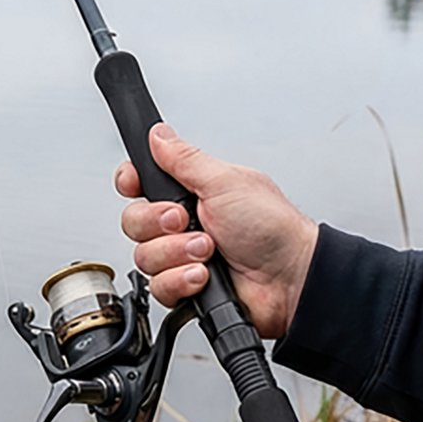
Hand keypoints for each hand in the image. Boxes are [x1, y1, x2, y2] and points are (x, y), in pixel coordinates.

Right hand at [113, 124, 318, 338]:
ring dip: (177, 253)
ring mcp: (181, 256)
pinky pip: (158, 286)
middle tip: (187, 222)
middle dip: (158, 223)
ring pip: (144, 256)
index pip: (140, 182)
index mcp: (191, 193)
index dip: (131, 182)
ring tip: (209, 251)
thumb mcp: (226, 182)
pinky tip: (205, 275)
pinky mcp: (183, 287)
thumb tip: (159, 134)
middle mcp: (182, 224)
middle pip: (134, 220)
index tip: (134, 184)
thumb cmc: (273, 228)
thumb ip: (184, 159)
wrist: (291, 278)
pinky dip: (181, 280)